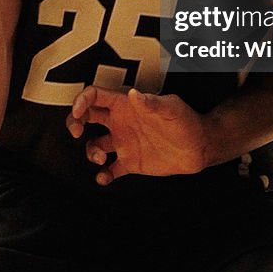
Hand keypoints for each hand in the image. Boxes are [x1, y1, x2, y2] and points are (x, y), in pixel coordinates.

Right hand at [66, 85, 207, 184]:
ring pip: (94, 145)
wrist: (198, 146)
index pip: (96, 96)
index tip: (79, 112)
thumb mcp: (170, 107)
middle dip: (74, 121)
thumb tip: (133, 94)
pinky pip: (109, 170)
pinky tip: (105, 177)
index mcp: (126, 105)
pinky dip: (102, 175)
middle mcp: (120, 122)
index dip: (82, 101)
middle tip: (75, 131)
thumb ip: (151, 102)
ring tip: (99, 158)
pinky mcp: (130, 162)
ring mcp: (124, 142)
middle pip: (87, 117)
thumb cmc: (186, 120)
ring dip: (89, 152)